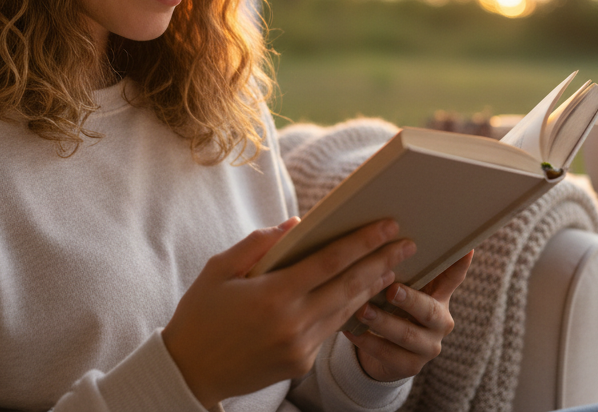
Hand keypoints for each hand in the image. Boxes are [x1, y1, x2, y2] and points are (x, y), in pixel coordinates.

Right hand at [161, 217, 415, 408]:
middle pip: (349, 286)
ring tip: (394, 265)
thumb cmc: (201, 314)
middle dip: (382, 262)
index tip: (387, 225)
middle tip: (408, 242)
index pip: (330, 261)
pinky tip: (360, 293)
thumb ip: (260, 244)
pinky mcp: (301, 364)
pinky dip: (348, 309)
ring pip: (346, 310)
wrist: (190, 372)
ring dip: (372, 286)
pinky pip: (330, 329)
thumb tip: (296, 225)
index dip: (362, 242)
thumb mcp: (220, 268)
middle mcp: (293, 324)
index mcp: (273, 296)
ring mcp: (300, 348)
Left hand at [343, 250, 472, 381]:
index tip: (467, 247)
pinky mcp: (410, 367)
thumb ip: (407, 265)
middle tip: (391, 289)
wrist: (388, 351)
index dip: (460, 264)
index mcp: (440, 296)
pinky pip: (387, 354)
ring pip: (406, 335)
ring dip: (383, 321)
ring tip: (362, 309)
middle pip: (429, 310)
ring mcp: (428, 347)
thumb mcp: (407, 285)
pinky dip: (366, 341)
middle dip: (410, 300)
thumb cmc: (395, 305)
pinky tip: (349, 329)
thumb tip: (390, 227)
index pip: (453, 278)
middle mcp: (440, 321)